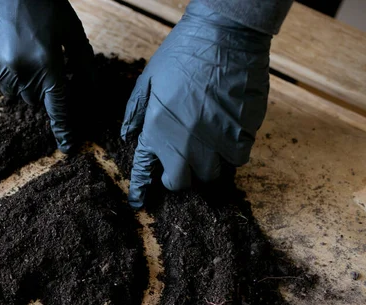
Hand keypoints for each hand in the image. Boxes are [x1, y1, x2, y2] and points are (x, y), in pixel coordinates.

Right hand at [0, 0, 93, 152]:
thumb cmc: (42, 3)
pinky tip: (1, 51)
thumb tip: (92, 93)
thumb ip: (82, 63)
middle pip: (34, 99)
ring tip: (17, 49)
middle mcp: (18, 71)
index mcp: (45, 63)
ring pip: (12, 93)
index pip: (57, 107)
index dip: (64, 129)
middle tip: (38, 58)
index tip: (68, 147)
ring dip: (18, 80)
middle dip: (39, 85)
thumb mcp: (70, 29)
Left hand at [121, 1, 271, 207]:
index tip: (138, 202)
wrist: (224, 36)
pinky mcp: (243, 134)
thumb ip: (136, 112)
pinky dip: (234, 150)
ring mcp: (216, 141)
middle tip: (185, 160)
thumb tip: (127, 136)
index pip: (145, 171)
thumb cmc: (182, 55)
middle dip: (182, 176)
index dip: (141, 189)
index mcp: (157, 130)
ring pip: (214, 174)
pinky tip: (230, 131)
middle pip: (183, 183)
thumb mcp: (148, 80)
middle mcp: (185, 144)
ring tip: (209, 141)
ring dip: (209, 163)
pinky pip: (239, 157)